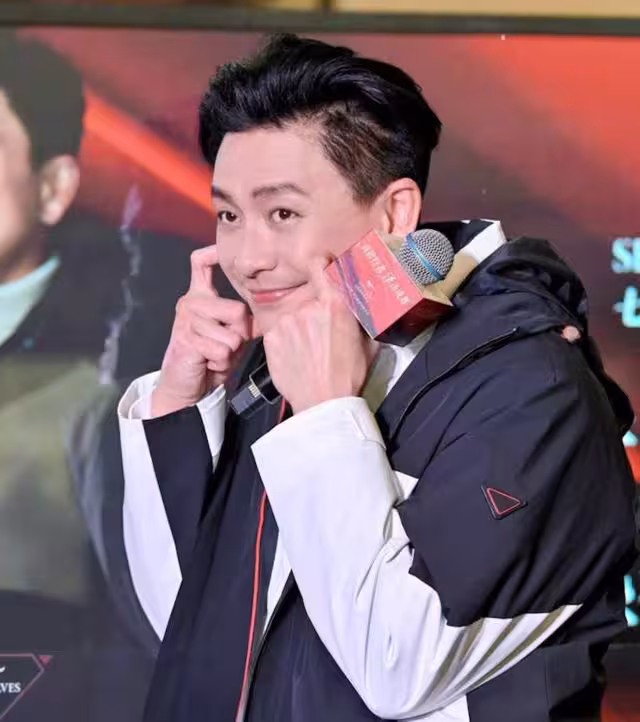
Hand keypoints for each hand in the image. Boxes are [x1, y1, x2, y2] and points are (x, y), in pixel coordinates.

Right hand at [152, 245, 253, 416]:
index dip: (213, 253)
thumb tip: (276, 305)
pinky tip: (208, 362)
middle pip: (237, 310)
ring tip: (215, 354)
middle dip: (240, 334)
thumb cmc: (210, 356)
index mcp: (201, 296)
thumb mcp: (233, 333)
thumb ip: (247, 319)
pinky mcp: (186, 339)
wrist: (186, 384)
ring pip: (232, 335)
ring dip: (229, 352)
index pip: (200, 263)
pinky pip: (221, 350)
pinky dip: (220, 362)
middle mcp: (190, 302)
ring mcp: (186, 320)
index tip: (222, 249)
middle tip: (225, 344)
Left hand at [263, 259, 374, 414]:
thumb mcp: (368, 344)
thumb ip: (361, 318)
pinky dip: (284, 341)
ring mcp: (286, 322)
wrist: (323, 404)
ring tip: (307, 351)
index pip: (319, 265)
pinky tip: (295, 357)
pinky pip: (277, 332)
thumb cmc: (349, 376)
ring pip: (291, 317)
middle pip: (307, 299)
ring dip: (298, 327)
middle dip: (313, 312)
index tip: (321, 269)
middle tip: (321, 334)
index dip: (320, 265)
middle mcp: (307, 307)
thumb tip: (363, 304)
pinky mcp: (270, 338)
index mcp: (335, 305)